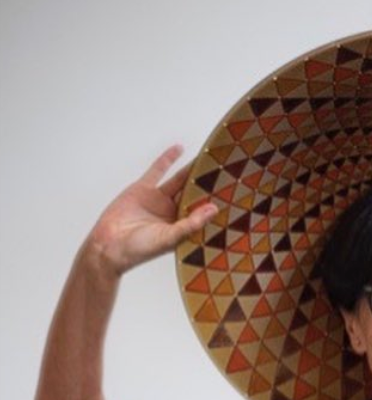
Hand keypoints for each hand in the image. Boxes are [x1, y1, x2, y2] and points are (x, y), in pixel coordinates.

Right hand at [86, 145, 217, 277]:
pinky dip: (168, 159)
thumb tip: (214, 209)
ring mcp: (159, 200)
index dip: (217, 202)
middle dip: (208, 184)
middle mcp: (174, 213)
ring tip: (209, 158)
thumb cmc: (139, 250)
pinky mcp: (144, 189)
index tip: (235, 192)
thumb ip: (191, 224)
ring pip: (180, 181)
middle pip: (195, 194)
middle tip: (226, 169)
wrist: (108, 245)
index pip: (204, 211)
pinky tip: (180, 149)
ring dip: (192, 170)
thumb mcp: (168, 238)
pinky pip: (159, 170)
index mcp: (183, 228)